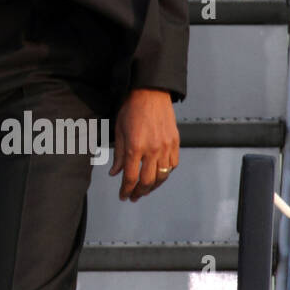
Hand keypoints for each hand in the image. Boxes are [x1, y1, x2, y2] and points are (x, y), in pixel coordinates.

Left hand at [109, 87, 179, 201]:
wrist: (151, 93)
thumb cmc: (131, 109)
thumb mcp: (119, 130)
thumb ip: (118, 154)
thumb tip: (115, 173)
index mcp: (135, 147)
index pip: (130, 177)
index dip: (126, 190)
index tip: (123, 196)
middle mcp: (152, 150)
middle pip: (147, 181)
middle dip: (139, 192)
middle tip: (133, 196)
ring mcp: (166, 148)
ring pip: (162, 177)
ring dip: (153, 187)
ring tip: (145, 190)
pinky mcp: (175, 144)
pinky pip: (172, 166)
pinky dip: (165, 174)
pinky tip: (158, 176)